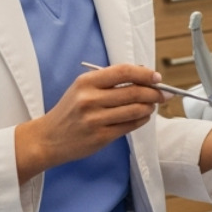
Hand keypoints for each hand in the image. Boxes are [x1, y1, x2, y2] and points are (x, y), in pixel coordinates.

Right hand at [16, 64, 164, 178]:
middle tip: (163, 94)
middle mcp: (90, 99)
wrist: (48, 138)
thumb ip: (109, 81)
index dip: (145, 74)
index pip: (123, 72)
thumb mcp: (82, 88)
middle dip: (154, 92)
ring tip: (152, 105)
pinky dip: (141, 120)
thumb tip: (143, 75)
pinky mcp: (101, 136)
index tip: (157, 77)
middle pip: (133, 92)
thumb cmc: (69, 111)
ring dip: (150, 107)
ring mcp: (95, 119)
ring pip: (135, 110)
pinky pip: (130, 126)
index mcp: (86, 82)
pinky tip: (143, 116)